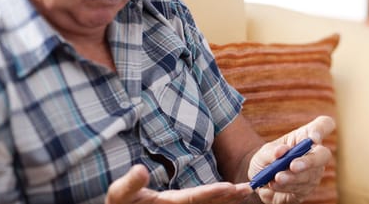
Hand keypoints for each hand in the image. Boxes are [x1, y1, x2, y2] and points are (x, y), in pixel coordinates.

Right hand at [106, 165, 252, 203]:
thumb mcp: (119, 194)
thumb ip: (130, 183)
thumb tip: (139, 169)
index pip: (192, 198)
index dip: (211, 193)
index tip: (229, 187)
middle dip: (228, 196)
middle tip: (249, 189)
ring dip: (228, 198)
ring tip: (247, 190)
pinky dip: (219, 199)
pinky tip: (232, 194)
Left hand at [248, 116, 335, 203]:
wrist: (260, 183)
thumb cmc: (265, 161)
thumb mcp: (263, 153)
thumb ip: (272, 152)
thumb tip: (282, 151)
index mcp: (305, 136)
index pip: (324, 126)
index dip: (321, 130)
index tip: (313, 138)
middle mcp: (314, 154)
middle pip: (323, 155)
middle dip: (309, 161)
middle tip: (292, 166)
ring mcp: (313, 173)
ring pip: (310, 175)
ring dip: (292, 177)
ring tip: (277, 178)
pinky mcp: (307, 189)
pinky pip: (301, 189)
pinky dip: (285, 187)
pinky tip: (274, 184)